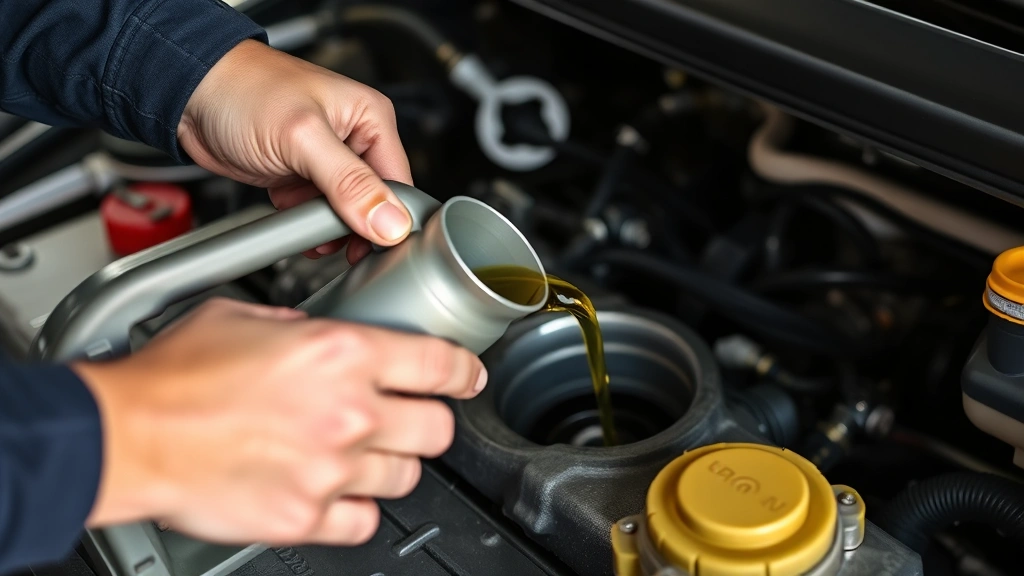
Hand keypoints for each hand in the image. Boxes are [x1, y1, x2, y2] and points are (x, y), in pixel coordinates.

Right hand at [72, 298, 486, 545]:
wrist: (126, 435)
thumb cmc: (175, 376)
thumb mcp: (245, 316)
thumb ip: (297, 323)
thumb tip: (317, 331)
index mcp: (341, 353)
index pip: (439, 364)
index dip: (465, 372)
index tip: (470, 378)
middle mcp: (348, 412)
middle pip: (437, 428)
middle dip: (428, 423)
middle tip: (410, 420)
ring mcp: (331, 469)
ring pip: (406, 477)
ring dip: (391, 465)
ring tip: (361, 455)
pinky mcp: (306, 516)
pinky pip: (363, 521)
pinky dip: (356, 509)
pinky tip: (336, 492)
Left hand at [178, 40, 411, 262]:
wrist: (189, 94)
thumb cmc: (241, 91)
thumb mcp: (302, 138)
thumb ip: (349, 182)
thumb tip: (390, 222)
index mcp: (371, 118)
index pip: (400, 183)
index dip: (390, 219)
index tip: (371, 245)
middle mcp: (354, 138)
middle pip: (375, 202)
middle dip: (354, 226)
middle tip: (335, 242)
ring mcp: (327, 159)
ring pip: (346, 212)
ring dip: (328, 228)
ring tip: (308, 229)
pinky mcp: (301, 175)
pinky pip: (317, 211)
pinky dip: (306, 223)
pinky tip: (293, 220)